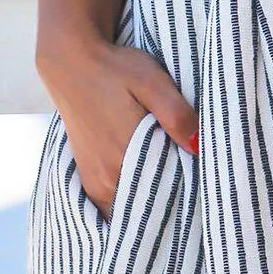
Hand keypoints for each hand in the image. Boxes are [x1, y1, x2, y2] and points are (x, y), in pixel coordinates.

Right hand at [39, 32, 199, 219]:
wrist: (72, 63)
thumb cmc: (116, 70)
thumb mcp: (153, 82)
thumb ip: (177, 115)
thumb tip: (199, 147)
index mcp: (125, 159)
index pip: (163, 200)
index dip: (184, 200)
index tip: (200, 193)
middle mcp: (106, 178)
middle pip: (146, 210)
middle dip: (169, 206)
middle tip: (190, 190)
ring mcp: (93, 180)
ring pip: (127, 209)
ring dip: (149, 204)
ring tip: (170, 185)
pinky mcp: (87, 175)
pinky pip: (111, 203)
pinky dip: (129, 200)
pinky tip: (146, 185)